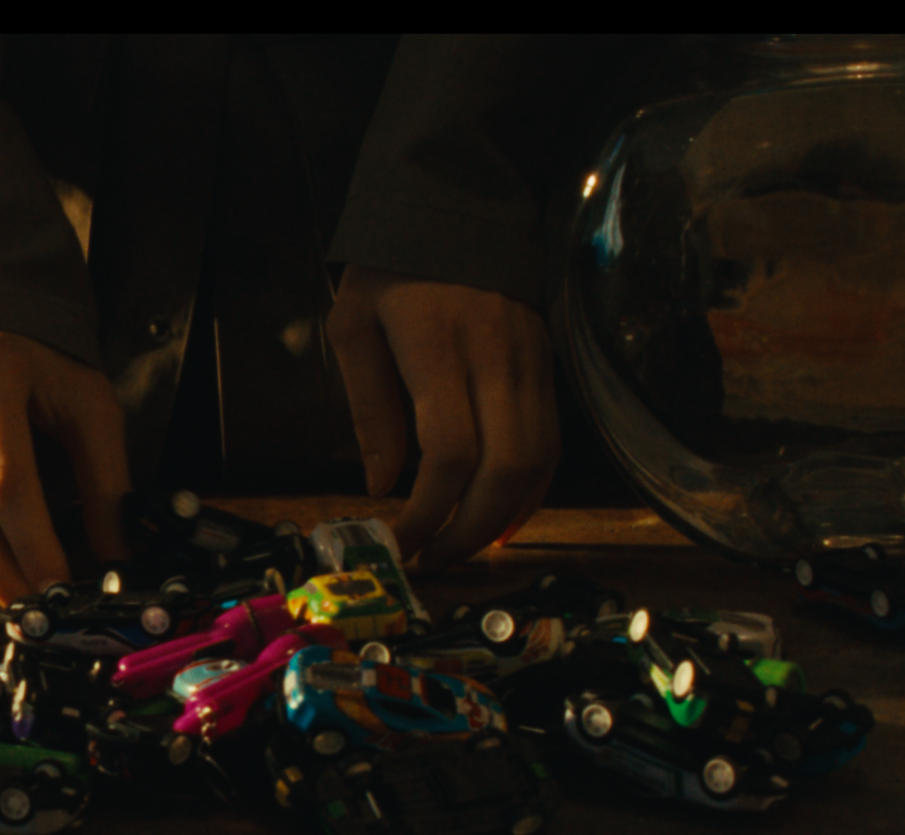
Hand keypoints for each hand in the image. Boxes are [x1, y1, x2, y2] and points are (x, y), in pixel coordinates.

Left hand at [325, 265, 557, 569]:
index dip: (429, 511)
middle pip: (505, 469)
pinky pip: (551, 441)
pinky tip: (501, 516)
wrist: (453, 205)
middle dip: (469, 530)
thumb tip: (381, 485)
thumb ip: (370, 408)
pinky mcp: (549, 365)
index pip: (450, 452)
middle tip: (434, 559)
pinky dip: (531, 489)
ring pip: (539, 462)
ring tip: (462, 547)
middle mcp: (497, 358)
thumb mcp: (354, 328)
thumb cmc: (388, 268)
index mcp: (439, 347)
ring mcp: (532, 362)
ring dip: (503, 518)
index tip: (402, 542)